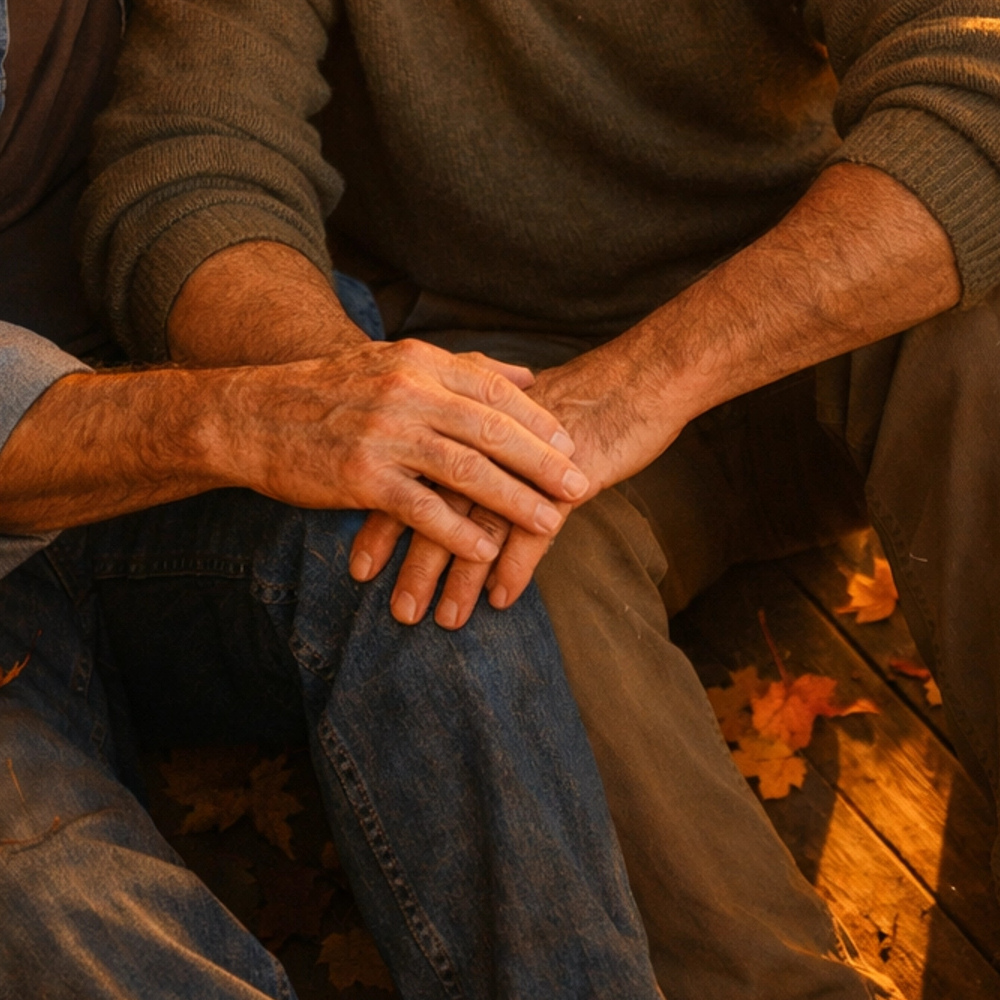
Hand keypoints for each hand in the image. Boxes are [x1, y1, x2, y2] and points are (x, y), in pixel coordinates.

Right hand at [211, 339, 591, 565]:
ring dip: (514, 501)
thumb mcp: (392, 362)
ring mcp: (384, 436)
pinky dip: (458, 532)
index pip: (492, 390)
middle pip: (490, 431)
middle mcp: (405, 393)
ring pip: (466, 471)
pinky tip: (486, 550)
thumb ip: (460, 370)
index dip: (536, 420)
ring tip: (550, 523)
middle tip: (580, 486)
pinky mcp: (361, 478)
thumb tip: (525, 375)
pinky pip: (422, 509)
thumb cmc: (326, 393)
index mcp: (416, 363)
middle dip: (541, 462)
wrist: (252, 417)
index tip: (569, 442)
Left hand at [347, 338, 690, 625]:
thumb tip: (432, 473)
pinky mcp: (568, 477)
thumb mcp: (511, 417)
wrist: (639, 379)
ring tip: (444, 620)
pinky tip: (501, 600)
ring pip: (480, 522)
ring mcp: (527, 459)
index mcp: (468, 420)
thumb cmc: (576, 402)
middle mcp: (488, 439)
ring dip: (458, 576)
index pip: (410, 472)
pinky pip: (537, 528)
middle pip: (436, 502)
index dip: (383, 519)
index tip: (360, 566)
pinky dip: (517, 566)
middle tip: (396, 609)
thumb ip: (471, 442)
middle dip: (413, 561)